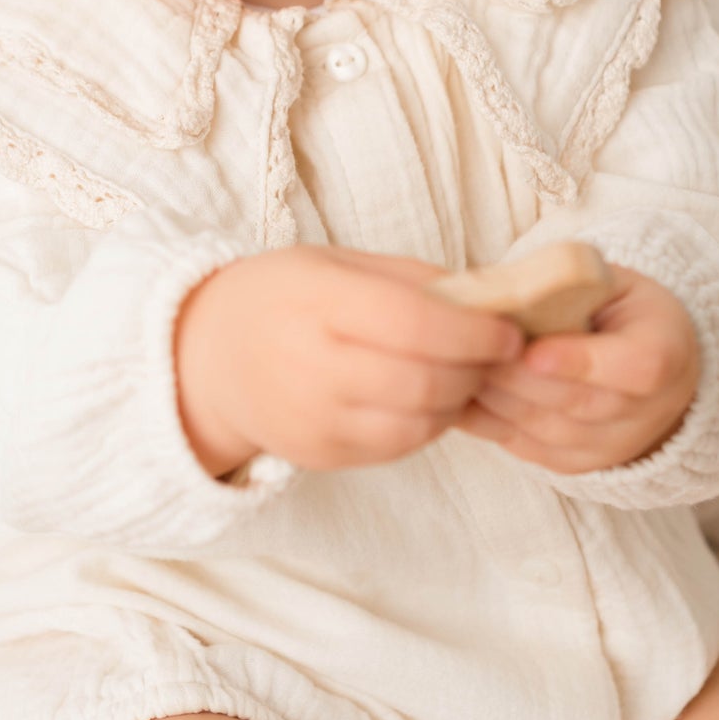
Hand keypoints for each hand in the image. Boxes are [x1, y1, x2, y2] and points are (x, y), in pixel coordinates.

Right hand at [174, 245, 526, 477]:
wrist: (210, 356)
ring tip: (463, 375)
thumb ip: (413, 280)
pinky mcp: (317, 455)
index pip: (414, 323)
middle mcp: (310, 365)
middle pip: (422, 381)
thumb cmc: (285, 297)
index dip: (473, 332)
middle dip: (476, 370)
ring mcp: (312, 418)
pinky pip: (395, 448)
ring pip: (416, 425)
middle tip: (495, 355)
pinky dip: (426, 425)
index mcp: (317, 301)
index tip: (507, 331)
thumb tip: (492, 301)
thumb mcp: (338, 263)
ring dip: (457, 402)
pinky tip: (426, 399)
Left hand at [452, 260, 700, 474]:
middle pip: (578, 402)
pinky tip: (461, 394)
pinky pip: (527, 448)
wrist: (645, 362)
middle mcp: (650, 410)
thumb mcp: (608, 280)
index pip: (636, 367)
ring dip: (497, 400)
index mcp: (666, 350)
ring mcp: (614, 445)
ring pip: (546, 429)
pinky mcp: (578, 464)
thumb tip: (504, 290)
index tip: (531, 350)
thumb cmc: (617, 308)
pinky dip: (490, 423)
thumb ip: (569, 283)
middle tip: (471, 350)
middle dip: (517, 377)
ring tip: (460, 367)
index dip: (581, 362)